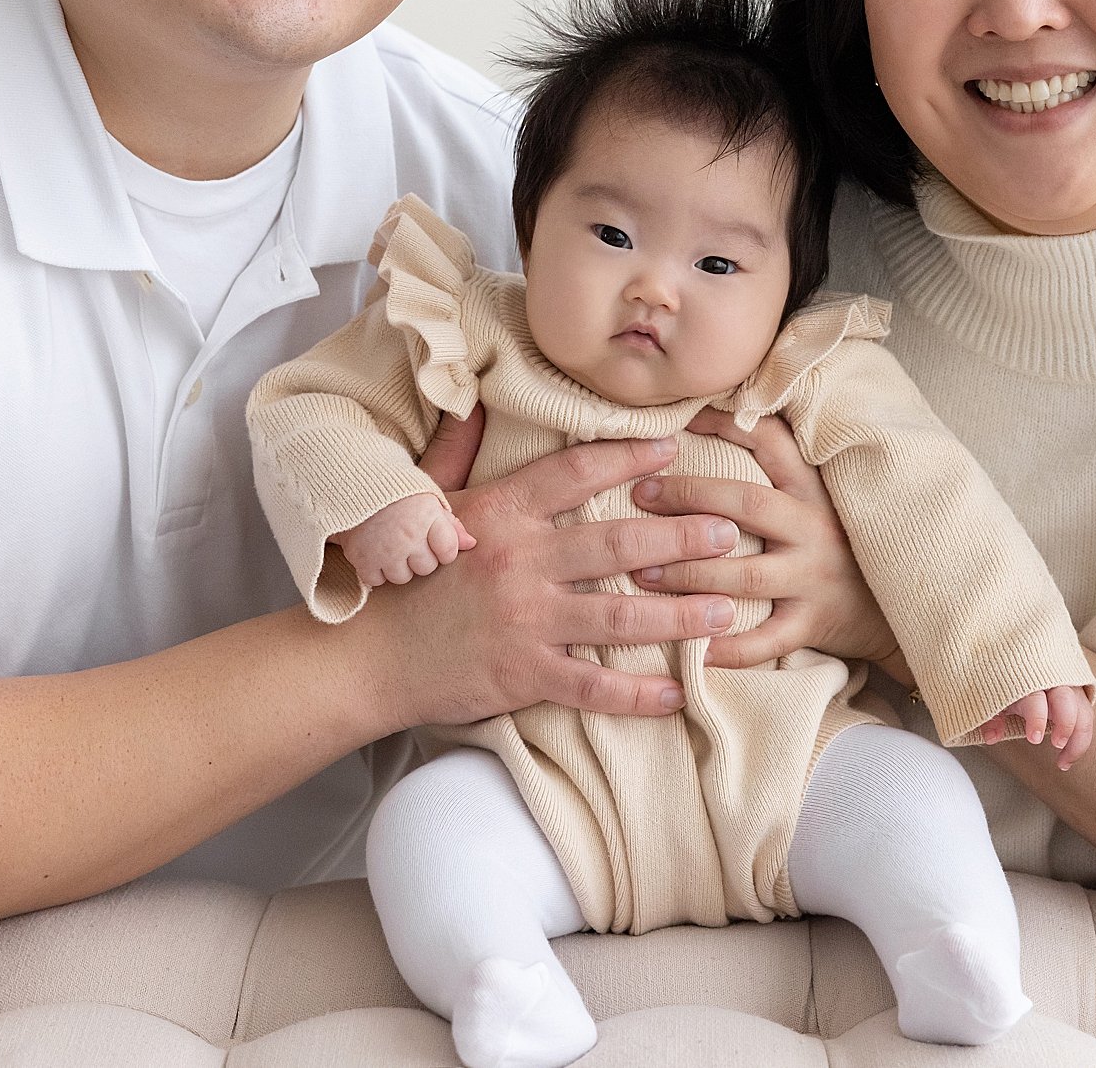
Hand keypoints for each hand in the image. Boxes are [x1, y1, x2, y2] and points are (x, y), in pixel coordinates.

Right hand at [335, 492, 475, 586]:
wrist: (353, 482)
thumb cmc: (396, 490)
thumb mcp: (428, 498)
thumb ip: (451, 523)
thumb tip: (472, 544)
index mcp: (427, 517)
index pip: (449, 552)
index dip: (442, 549)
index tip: (431, 539)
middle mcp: (408, 536)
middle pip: (426, 568)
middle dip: (420, 558)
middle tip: (408, 540)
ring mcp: (384, 550)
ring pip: (402, 577)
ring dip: (398, 566)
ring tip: (391, 547)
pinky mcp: (361, 558)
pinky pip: (375, 580)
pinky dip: (375, 571)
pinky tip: (374, 553)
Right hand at [356, 410, 747, 727]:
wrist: (366, 656)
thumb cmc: (400, 577)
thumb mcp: (425, 503)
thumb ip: (457, 452)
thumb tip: (475, 401)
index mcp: (501, 512)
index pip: (575, 472)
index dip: (627, 457)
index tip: (672, 450)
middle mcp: (521, 562)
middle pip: (618, 542)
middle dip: (682, 535)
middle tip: (729, 531)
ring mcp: (526, 620)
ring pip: (621, 616)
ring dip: (680, 614)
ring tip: (725, 610)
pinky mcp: (524, 674)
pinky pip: (594, 686)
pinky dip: (639, 694)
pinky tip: (676, 691)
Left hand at [627, 410, 899, 672]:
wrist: (899, 608)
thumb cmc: (844, 544)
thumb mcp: (822, 497)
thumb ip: (780, 467)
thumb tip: (717, 419)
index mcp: (813, 491)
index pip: (770, 442)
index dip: (723, 424)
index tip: (675, 421)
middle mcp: (814, 529)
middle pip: (748, 504)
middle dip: (690, 497)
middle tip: (641, 495)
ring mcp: (813, 579)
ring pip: (745, 575)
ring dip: (689, 573)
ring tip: (642, 572)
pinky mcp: (813, 625)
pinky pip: (764, 641)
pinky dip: (727, 649)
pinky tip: (690, 648)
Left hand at [969, 683, 1094, 768]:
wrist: (1021, 659)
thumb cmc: (1008, 683)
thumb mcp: (994, 698)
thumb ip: (991, 718)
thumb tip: (991, 737)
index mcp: (1027, 681)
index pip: (1035, 699)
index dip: (1036, 719)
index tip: (1034, 738)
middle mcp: (1052, 681)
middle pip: (1066, 700)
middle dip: (1066, 723)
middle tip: (1057, 744)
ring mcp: (1069, 686)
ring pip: (1083, 710)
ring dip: (1079, 737)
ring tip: (1065, 760)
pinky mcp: (1080, 693)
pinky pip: (1087, 714)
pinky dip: (1083, 736)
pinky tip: (1070, 754)